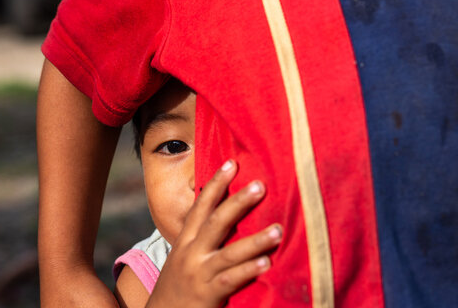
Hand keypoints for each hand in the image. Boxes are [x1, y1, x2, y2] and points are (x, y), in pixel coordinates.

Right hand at [147, 160, 281, 307]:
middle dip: (238, 202)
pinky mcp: (208, 295)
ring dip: (255, 241)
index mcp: (186, 239)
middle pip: (216, 222)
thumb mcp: (184, 254)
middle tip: (260, 186)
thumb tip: (228, 212)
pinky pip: (231, 280)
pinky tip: (267, 263)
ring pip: (230, 253)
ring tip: (278, 229)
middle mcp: (191, 252)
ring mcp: (200, 273)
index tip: (231, 163)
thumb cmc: (179, 282)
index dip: (216, 184)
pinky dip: (248, 270)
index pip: (201, 206)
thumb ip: (202, 236)